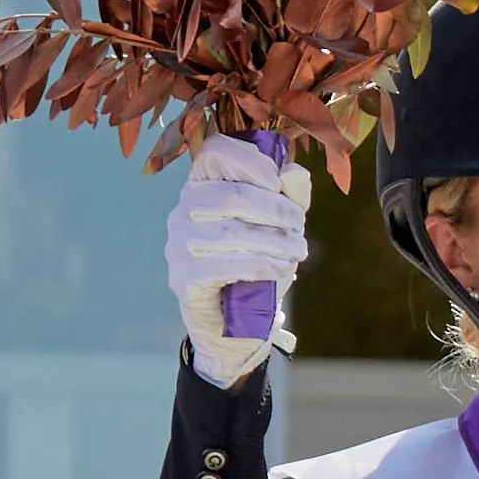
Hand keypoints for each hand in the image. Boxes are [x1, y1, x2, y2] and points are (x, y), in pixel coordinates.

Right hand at [167, 131, 311, 388]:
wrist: (235, 326)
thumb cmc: (257, 266)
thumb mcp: (278, 228)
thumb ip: (287, 198)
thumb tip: (295, 172)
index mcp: (203, 188)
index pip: (213, 152)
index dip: (250, 160)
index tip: (277, 181)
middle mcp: (184, 211)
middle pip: (231, 196)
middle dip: (276, 209)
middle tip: (299, 226)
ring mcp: (179, 245)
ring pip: (232, 232)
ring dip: (276, 240)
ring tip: (298, 250)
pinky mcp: (184, 277)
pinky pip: (225, 265)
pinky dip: (261, 264)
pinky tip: (282, 269)